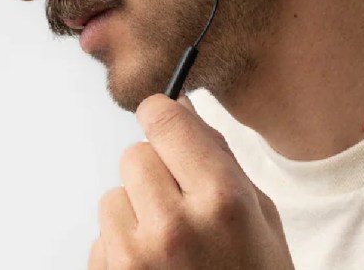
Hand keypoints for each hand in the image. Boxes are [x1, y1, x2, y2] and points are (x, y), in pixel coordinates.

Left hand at [88, 93, 294, 268]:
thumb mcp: (261, 218)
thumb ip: (220, 159)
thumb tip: (180, 107)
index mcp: (222, 200)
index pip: (164, 119)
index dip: (164, 118)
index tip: (167, 125)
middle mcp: (173, 225)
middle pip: (135, 154)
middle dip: (155, 172)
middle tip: (181, 205)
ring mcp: (134, 259)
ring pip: (113, 196)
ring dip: (135, 213)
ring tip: (169, 248)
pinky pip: (102, 238)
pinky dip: (121, 249)